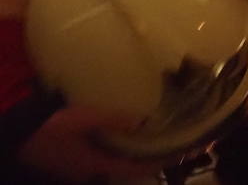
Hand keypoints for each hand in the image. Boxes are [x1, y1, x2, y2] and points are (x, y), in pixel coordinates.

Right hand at [18, 106, 173, 181]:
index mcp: (99, 165)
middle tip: (175, 143)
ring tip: (158, 138)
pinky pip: (109, 158)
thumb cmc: (51, 128)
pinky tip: (130, 136)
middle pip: (131, 168)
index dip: (162, 161)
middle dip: (153, 157)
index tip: (183, 152)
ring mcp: (85, 168)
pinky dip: (124, 149)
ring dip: (138, 153)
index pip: (138, 168)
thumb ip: (112, 120)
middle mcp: (95, 171)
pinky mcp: (78, 161)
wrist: (21, 134)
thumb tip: (143, 121)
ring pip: (119, 164)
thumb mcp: (83, 119)